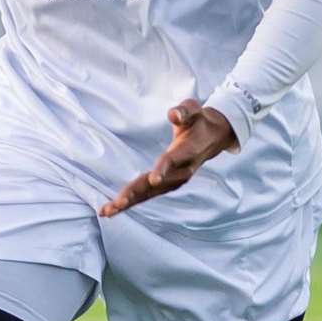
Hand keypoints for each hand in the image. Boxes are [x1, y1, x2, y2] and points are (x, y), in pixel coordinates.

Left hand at [99, 100, 236, 216]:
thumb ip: (184, 111)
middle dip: (136, 194)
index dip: (163, 169)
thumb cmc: (199, 121)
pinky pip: (147, 195)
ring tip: (107, 211)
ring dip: (128, 202)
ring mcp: (175, 181)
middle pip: (156, 185)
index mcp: (187, 152)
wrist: (214, 137)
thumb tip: (172, 114)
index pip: (173, 161)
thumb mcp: (195, 109)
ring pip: (149, 194)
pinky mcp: (168, 185)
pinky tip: (113, 209)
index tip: (154, 179)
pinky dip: (131, 202)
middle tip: (117, 204)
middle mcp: (181, 171)